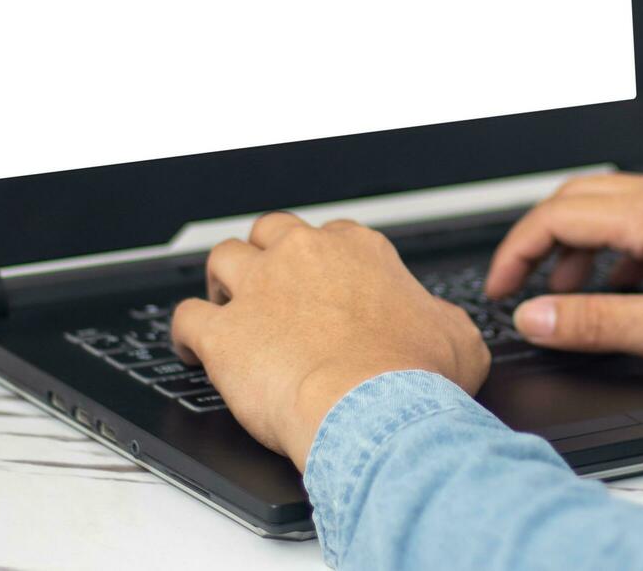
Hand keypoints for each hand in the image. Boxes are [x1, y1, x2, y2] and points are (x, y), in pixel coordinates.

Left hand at [170, 213, 489, 470]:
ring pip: (222, 259)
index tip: (322, 287)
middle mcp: (303, 256)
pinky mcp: (223, 332)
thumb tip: (441, 326)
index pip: (330, 236)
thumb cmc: (416, 377)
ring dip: (222, 283)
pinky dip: (184, 333)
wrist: (375, 410)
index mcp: (358, 251)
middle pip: (269, 232)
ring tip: (225, 307)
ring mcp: (259, 288)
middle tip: (269, 288)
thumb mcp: (458, 339)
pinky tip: (191, 348)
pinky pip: (185, 318)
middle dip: (265, 255)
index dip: (322, 263)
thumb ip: (440, 320)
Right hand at [485, 174, 642, 368]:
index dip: (516, 252)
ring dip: (576, 246)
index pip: (554, 216)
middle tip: (518, 283)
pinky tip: (623, 288)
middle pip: (573, 199)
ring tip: (568, 294)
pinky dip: (613, 248)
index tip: (499, 287)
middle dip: (538, 242)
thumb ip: (595, 323)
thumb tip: (534, 317)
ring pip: (607, 206)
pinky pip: (638, 216)